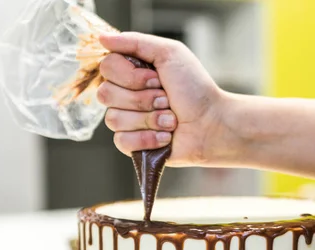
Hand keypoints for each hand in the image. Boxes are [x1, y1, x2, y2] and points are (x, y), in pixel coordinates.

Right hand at [97, 32, 235, 166]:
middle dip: (142, 98)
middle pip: (106, 94)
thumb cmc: (196, 89)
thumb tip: (102, 38)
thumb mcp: (170, 53)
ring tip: (171, 120)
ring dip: (149, 119)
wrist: (212, 124)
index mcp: (132, 72)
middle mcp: (126, 95)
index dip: (130, 76)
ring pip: (114, 119)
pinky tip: (166, 136)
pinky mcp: (133, 145)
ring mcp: (128, 121)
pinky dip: (147, 138)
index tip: (156, 79)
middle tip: (167, 100)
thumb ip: (135, 42)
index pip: (107, 68)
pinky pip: (121, 141)